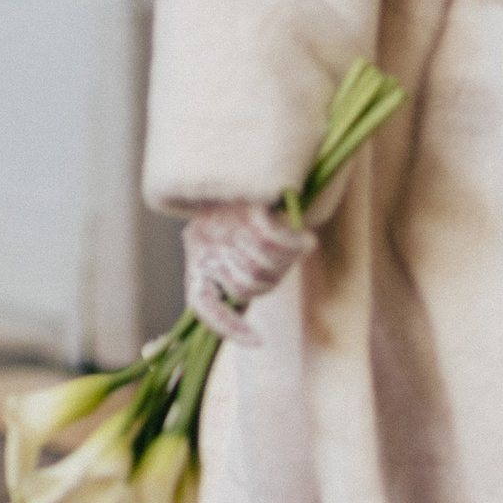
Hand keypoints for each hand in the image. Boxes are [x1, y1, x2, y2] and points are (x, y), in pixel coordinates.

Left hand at [182, 201, 317, 344]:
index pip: (202, 303)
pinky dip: (295, 245)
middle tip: (283, 264)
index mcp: (196, 257)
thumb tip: (248, 326)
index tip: (259, 342)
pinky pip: (274, 241)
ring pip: (260, 268)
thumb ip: (234, 279)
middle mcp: (204, 241)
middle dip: (271, 281)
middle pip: (245, 288)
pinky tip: (306, 240)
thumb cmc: (242, 214)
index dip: (229, 327)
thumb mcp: (227, 248)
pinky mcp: (246, 205)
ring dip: (285, 261)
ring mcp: (224, 223)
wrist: (245, 160)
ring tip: (297, 247)